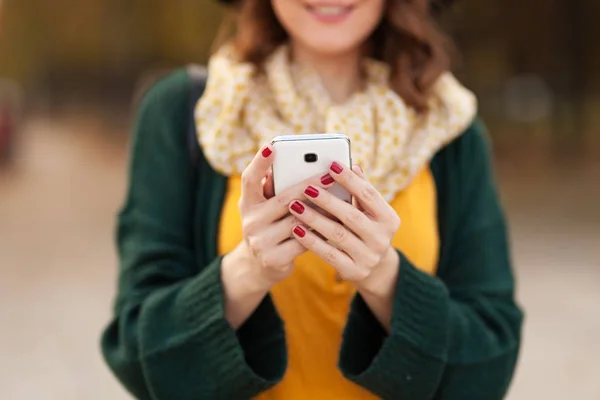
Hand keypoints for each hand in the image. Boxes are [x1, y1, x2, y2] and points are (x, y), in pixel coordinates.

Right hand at [222, 144, 335, 294]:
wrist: (260, 267)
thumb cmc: (271, 226)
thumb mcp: (266, 208)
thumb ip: (276, 189)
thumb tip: (297, 165)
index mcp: (247, 203)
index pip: (249, 179)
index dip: (259, 162)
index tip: (272, 146)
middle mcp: (250, 221)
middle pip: (283, 199)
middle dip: (309, 186)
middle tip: (329, 175)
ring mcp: (260, 242)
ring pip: (298, 221)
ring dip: (321, 210)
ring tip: (340, 198)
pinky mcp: (274, 259)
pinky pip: (304, 241)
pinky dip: (320, 232)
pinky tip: (335, 224)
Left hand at [288, 162, 400, 294]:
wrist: (375, 269)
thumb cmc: (367, 230)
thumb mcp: (370, 212)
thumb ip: (361, 191)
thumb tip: (353, 166)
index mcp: (389, 219)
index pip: (368, 194)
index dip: (350, 179)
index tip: (331, 165)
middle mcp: (382, 238)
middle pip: (351, 215)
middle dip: (327, 200)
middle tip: (306, 187)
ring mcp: (369, 257)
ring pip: (337, 235)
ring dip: (314, 219)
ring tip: (295, 207)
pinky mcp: (354, 271)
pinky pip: (329, 254)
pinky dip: (312, 241)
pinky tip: (297, 229)